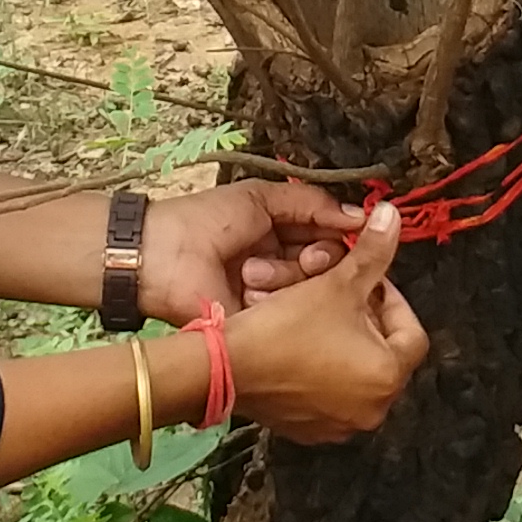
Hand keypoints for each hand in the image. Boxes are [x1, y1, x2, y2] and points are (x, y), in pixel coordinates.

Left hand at [141, 180, 360, 319]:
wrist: (161, 255)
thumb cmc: (205, 221)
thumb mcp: (261, 198)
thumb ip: (312, 203)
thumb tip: (359, 216)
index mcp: (282, 234)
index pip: (329, 236)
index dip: (341, 235)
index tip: (354, 232)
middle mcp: (282, 266)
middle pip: (329, 266)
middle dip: (319, 258)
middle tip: (306, 256)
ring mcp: (273, 297)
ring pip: (312, 291)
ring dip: (285, 276)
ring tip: (250, 271)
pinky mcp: (261, 323)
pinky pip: (290, 314)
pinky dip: (273, 297)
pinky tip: (249, 288)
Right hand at [220, 200, 427, 442]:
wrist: (225, 365)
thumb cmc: (284, 328)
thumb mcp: (336, 282)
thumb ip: (373, 252)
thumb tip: (392, 218)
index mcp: (387, 377)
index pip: (412, 332)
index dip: (393, 299)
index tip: (370, 282)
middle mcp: (371, 410)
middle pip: (385, 354)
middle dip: (368, 321)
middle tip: (347, 296)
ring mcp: (338, 425)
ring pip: (355, 374)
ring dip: (345, 345)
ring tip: (323, 317)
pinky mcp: (308, 430)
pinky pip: (328, 394)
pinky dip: (322, 370)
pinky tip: (302, 346)